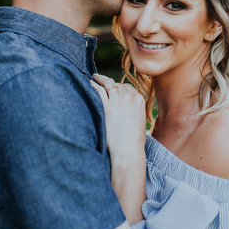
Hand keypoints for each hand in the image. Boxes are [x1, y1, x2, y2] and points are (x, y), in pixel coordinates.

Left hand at [91, 74, 146, 223]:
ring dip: (100, 79)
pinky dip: (93, 85)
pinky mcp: (107, 107)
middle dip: (109, 83)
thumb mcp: (140, 120)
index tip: (112, 87)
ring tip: (93, 78)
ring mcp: (118, 101)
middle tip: (101, 80)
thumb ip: (135, 109)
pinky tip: (89, 84)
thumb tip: (127, 107)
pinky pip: (98, 90)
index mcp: (139, 100)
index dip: (119, 87)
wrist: (128, 150)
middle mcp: (129, 97)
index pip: (127, 87)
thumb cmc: (133, 140)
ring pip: (108, 84)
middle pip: (117, 85)